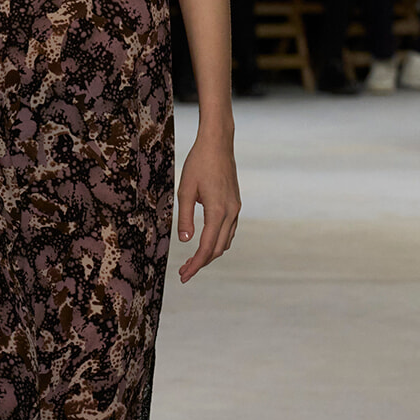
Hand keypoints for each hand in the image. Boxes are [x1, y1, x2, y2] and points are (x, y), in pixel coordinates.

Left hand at [176, 128, 240, 284]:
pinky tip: (205, 243)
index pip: (206, 247)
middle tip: (184, 272)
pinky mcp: (235, 204)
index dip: (195, 264)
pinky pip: (229, 231)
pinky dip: (217, 242)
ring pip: (225, 241)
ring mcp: (236, 208)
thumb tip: (186, 241)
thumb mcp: (185, 190)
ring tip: (191, 261)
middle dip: (201, 263)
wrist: (218, 144)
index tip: (184, 275)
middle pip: (217, 249)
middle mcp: (231, 213)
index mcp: (218, 211)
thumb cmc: (199, 164)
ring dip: (209, 254)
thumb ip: (185, 217)